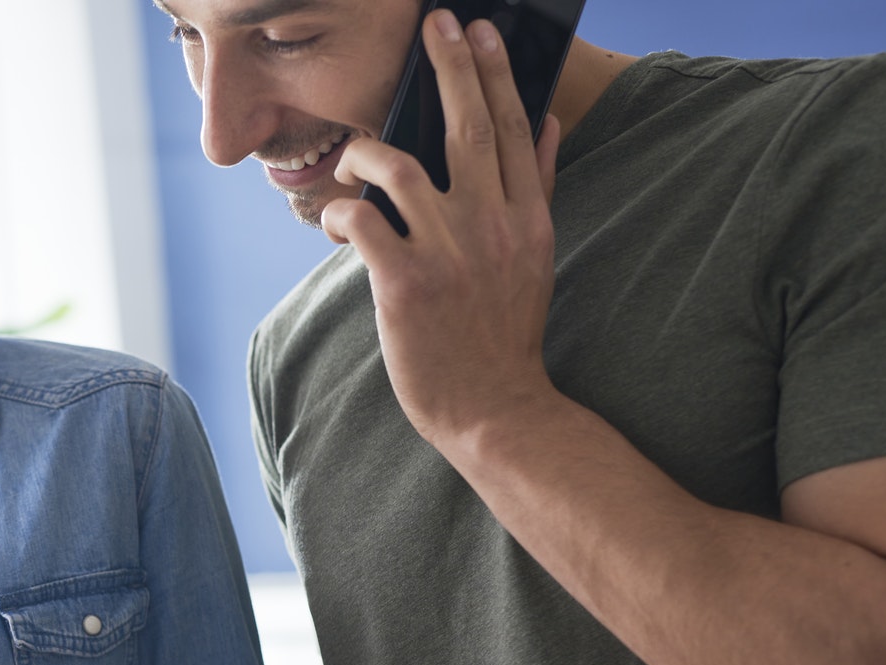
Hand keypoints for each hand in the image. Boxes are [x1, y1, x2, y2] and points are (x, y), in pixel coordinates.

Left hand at [321, 8, 567, 456]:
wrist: (494, 406)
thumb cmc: (504, 333)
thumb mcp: (535, 255)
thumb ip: (536, 186)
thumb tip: (549, 121)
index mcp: (526, 217)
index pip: (511, 128)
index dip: (493, 73)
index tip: (478, 31)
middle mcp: (492, 225)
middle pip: (468, 127)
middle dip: (449, 68)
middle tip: (434, 24)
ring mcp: (448, 253)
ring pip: (400, 168)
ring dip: (366, 155)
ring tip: (353, 163)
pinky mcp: (405, 283)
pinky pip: (364, 222)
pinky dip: (342, 211)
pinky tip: (336, 221)